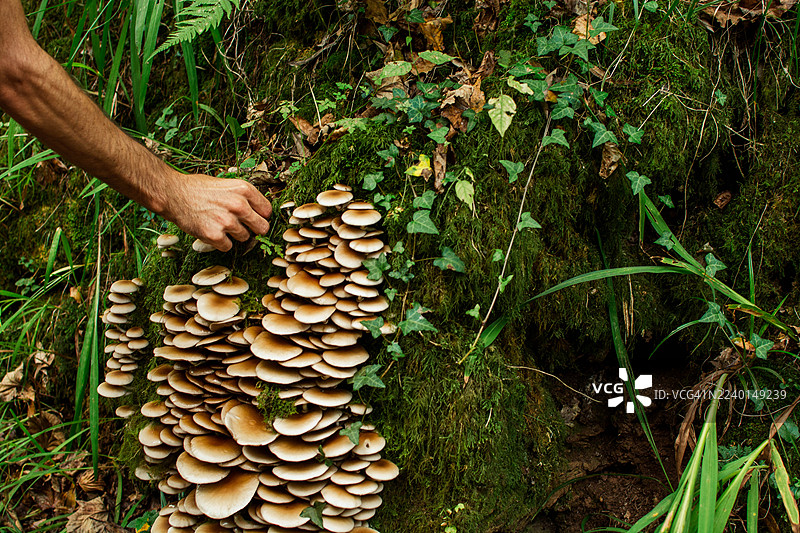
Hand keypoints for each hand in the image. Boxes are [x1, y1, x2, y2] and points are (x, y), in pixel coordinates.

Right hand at [156, 172, 272, 251]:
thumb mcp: (226, 184)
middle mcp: (239, 205)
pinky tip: (211, 231)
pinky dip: (220, 243)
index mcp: (244, 189)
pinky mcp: (215, 235)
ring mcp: (227, 221)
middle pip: (263, 228)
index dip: (260, 215)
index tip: (253, 217)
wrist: (173, 194)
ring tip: (219, 224)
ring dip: (234, 235)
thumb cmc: (199, 188)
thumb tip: (261, 212)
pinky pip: (228, 247)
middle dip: (254, 229)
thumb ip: (244, 197)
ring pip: (245, 238)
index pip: (267, 211)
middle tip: (241, 226)